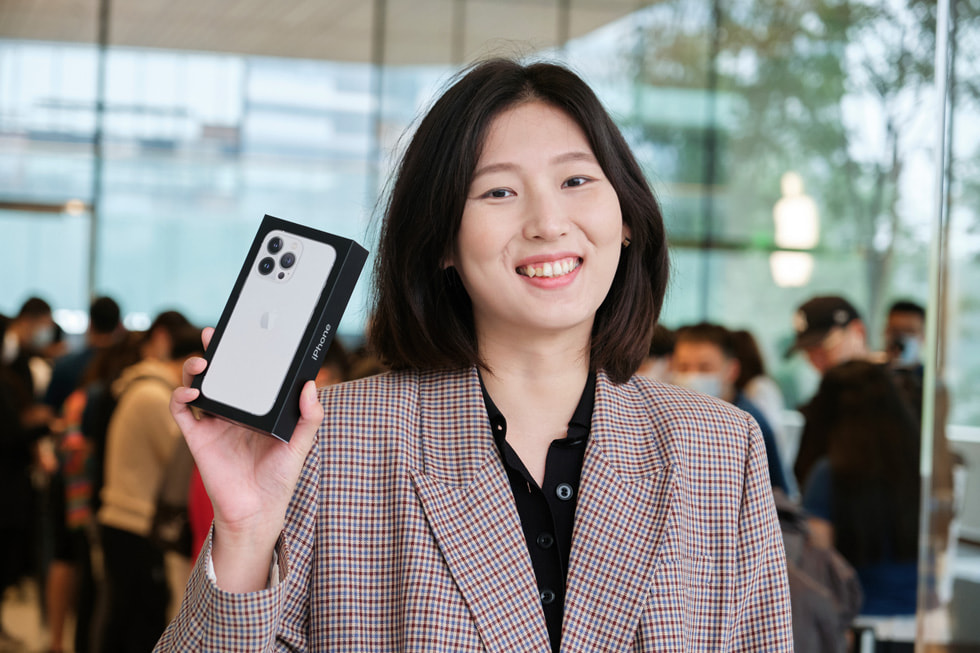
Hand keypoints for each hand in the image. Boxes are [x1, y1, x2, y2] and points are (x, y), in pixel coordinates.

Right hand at [169, 327, 322, 590]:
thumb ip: (310, 417)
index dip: (244, 354)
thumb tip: (311, 384)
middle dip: (215, 352)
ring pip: (197, 386)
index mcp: (257, 410)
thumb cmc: (280, 478)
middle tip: (215, 334)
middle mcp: (233, 412)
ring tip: (202, 362)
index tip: (246, 333)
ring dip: (194, 370)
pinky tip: (193, 391)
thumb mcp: (301, 444)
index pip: (248, 375)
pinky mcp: (197, 438)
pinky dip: (180, 396)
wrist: (256, 512)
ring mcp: (213, 423)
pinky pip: (181, 412)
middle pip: (220, 375)